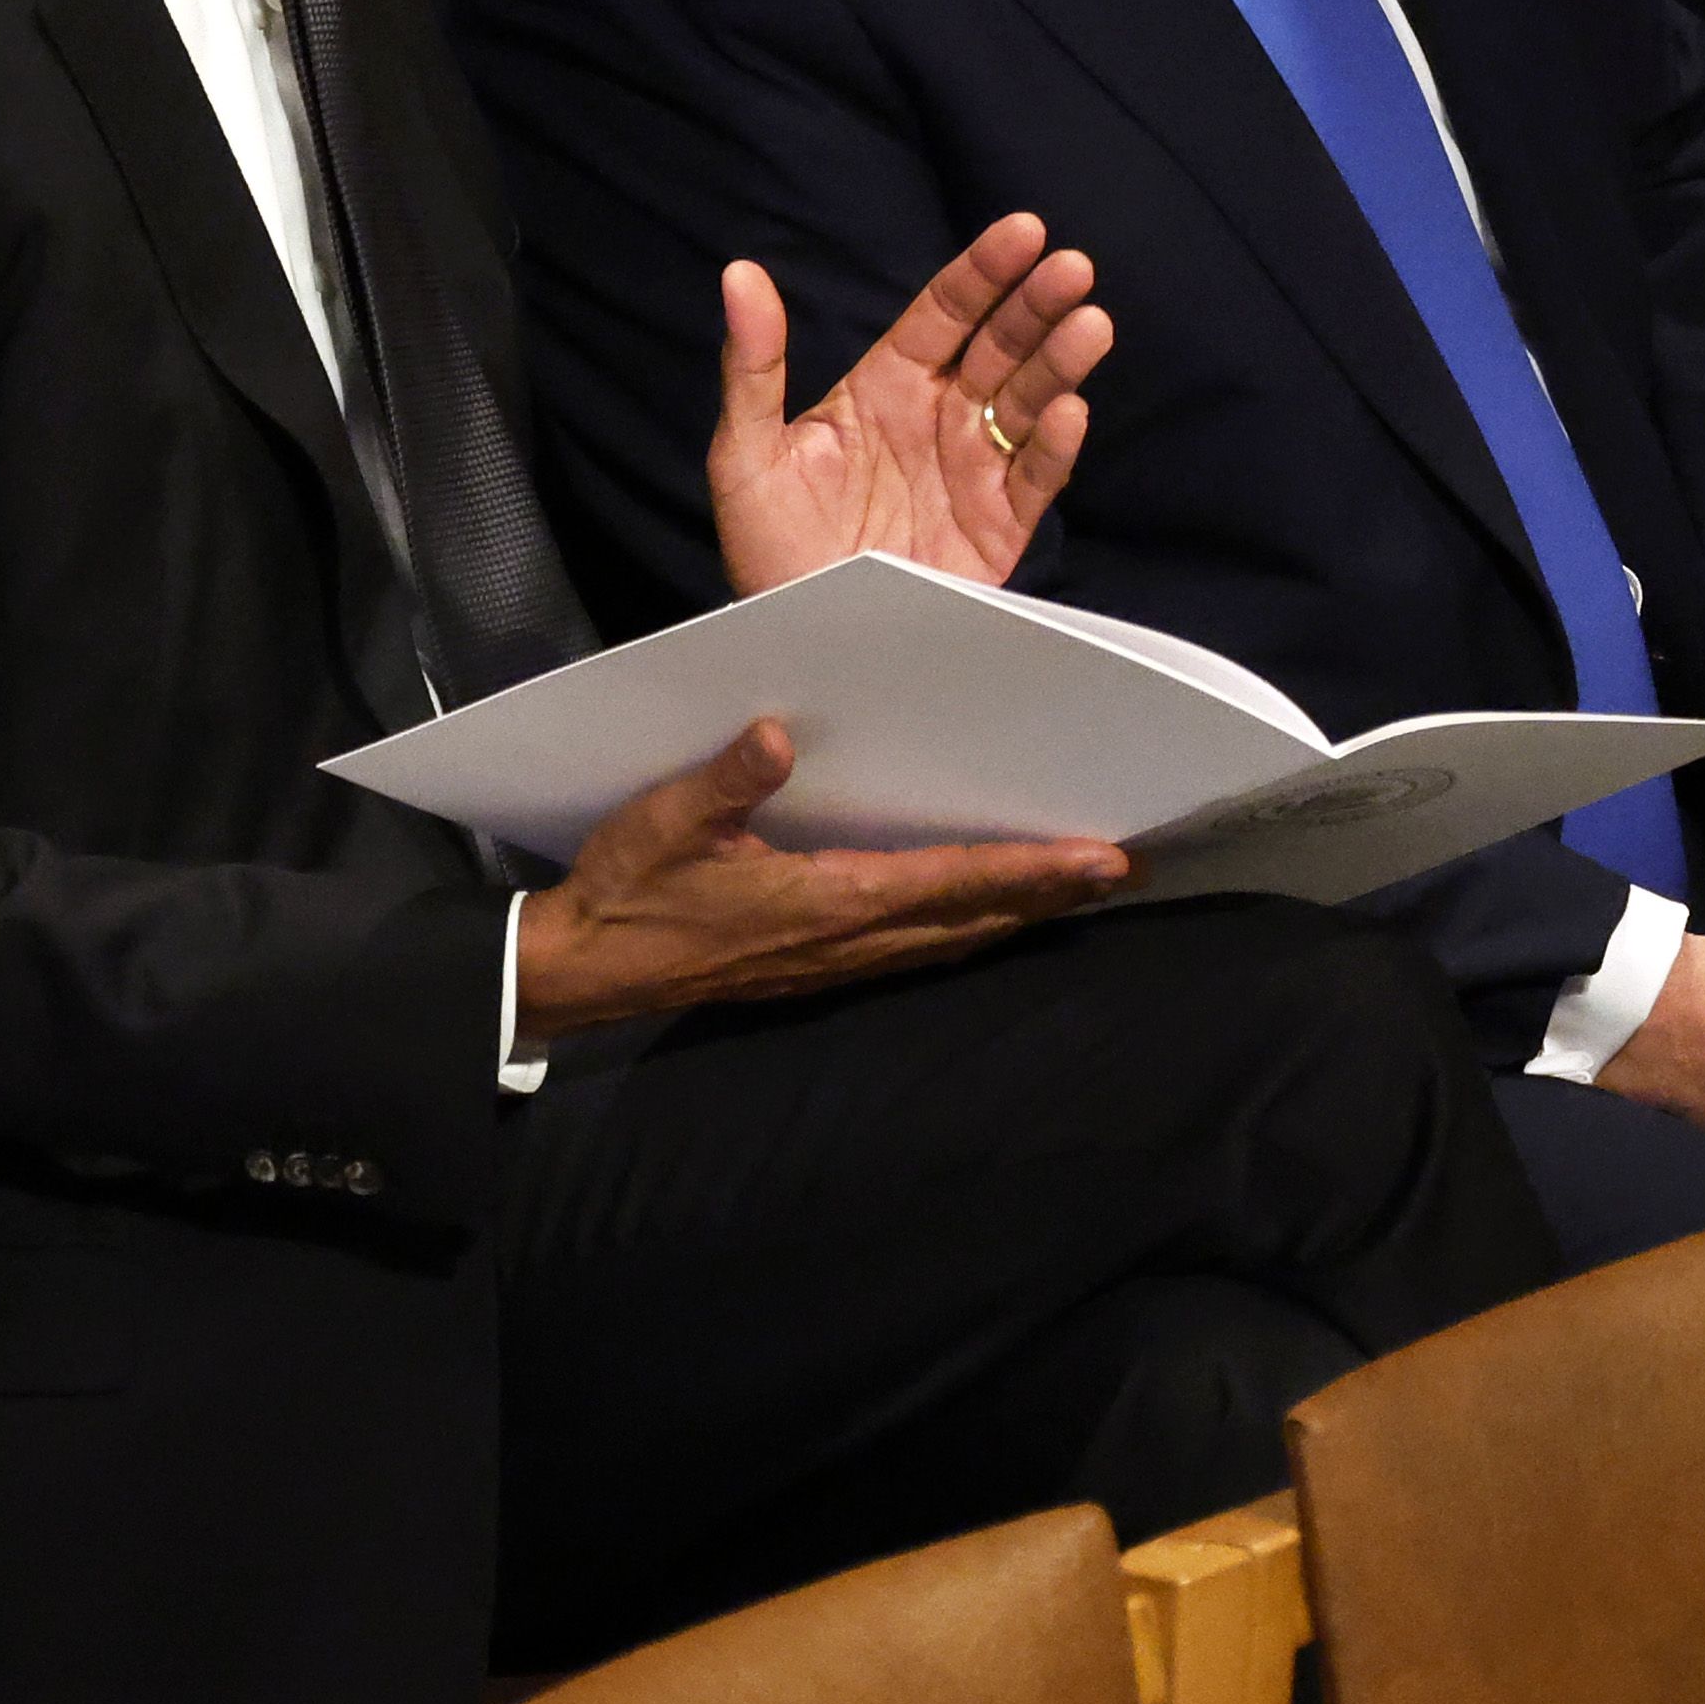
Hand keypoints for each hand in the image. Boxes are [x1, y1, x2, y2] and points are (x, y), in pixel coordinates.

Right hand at [514, 721, 1127, 1039]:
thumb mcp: (664, 820)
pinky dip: (964, 932)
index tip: (1097, 859)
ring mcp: (833, 964)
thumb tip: (779, 732)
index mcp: (823, 902)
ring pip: (948, 943)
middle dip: (1047, 896)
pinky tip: (982, 920)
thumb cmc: (626, 890)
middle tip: (1121, 870)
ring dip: (1014, 917)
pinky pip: (914, 952)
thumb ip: (726, 779)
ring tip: (1072, 891)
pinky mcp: (815, 970)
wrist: (583, 971)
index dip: (1027, 871)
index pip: (949, 882)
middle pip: (970, 919)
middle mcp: (845, 941)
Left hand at [710, 214, 1113, 596]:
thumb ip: (752, 365)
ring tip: (1088, 326)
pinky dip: (1052, 448)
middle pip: (1000, 347)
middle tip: (1072, 268)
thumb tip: (740, 272)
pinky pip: (1034, 481)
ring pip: (1028, 403)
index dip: (984, 272)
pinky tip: (1064, 413)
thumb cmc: (768, 550)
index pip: (945, 314)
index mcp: (885, 388)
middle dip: (1037, 306)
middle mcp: (939, 419)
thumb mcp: (745, 454)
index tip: (1024, 231)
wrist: (797, 644)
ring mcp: (973, 473)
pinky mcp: (998, 531)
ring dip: (1060, 364)